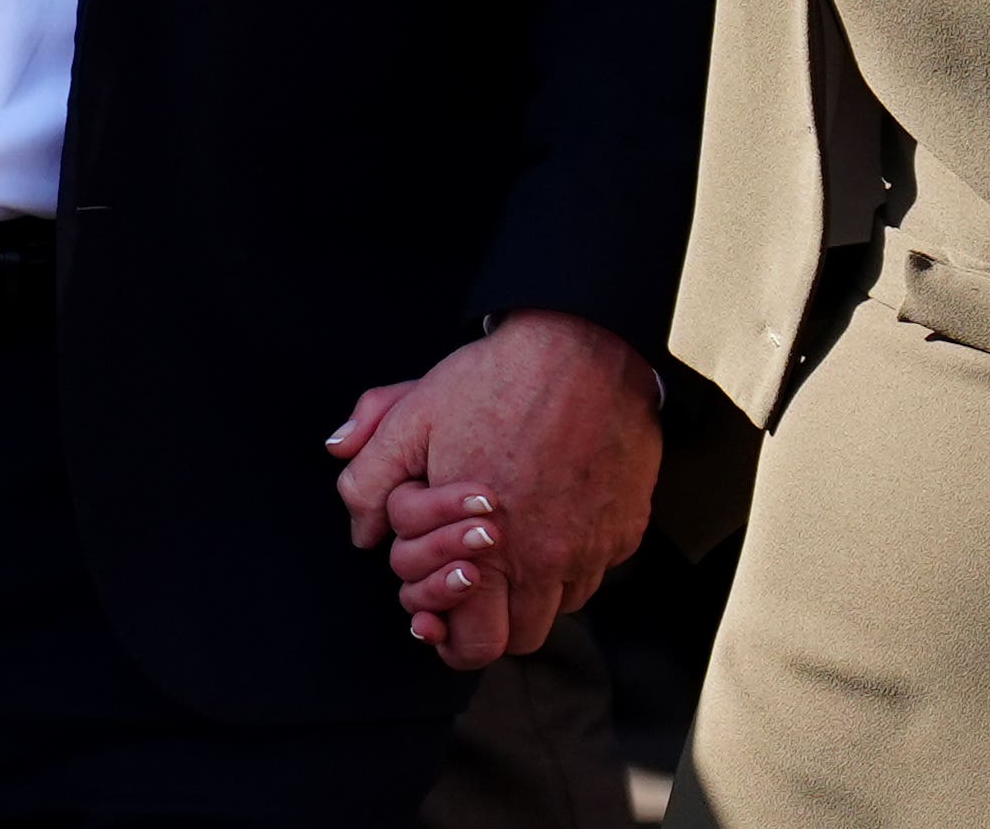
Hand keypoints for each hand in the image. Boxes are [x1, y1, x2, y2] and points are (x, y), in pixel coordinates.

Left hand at [328, 310, 659, 670]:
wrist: (583, 343)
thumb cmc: (497, 381)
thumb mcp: (412, 419)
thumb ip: (368, 481)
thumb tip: (361, 530)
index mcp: (491, 551)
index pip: (475, 646)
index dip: (450, 636)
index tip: (439, 608)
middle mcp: (550, 561)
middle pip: (520, 638)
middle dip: (492, 619)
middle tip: (475, 577)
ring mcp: (595, 546)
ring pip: (561, 603)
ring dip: (533, 585)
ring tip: (513, 534)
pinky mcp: (628, 526)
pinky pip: (597, 566)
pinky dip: (574, 554)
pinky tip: (554, 509)